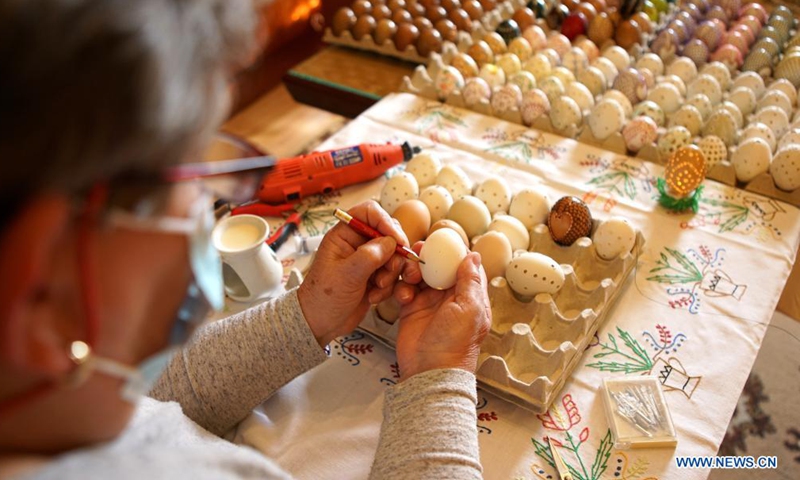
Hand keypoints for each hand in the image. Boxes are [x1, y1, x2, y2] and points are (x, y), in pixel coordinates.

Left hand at [298, 201, 414, 346]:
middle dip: (393, 254)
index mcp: (344, 235)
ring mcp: (367, 261)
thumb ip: (370, 256)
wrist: (320, 323)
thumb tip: (391, 242)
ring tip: (378, 287)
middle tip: (389, 270)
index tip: (397, 240)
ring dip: (391, 273)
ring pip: (393, 256)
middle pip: (387, 234)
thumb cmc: (323, 297)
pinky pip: (392, 274)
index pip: (369, 212)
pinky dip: (388, 286)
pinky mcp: (374, 276)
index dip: (386, 222)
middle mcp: (356, 244)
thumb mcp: (347, 275)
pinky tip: (374, 297)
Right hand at [394, 252, 491, 381]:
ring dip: (412, 271)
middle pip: (438, 267)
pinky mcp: (411, 310)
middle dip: (427, 258)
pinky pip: (405, 289)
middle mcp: (450, 298)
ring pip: (420, 275)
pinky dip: (402, 287)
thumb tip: (474, 255)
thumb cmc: (454, 345)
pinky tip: (402, 295)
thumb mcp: (469, 309)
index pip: (463, 266)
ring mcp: (430, 303)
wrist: (429, 372)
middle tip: (417, 253)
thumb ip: (470, 281)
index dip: (452, 252)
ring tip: (408, 277)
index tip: (440, 241)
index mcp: (469, 296)